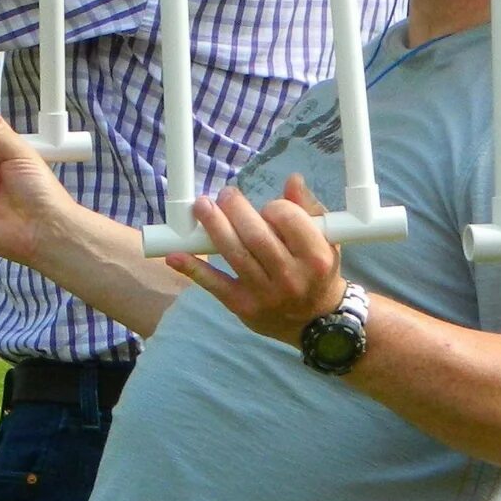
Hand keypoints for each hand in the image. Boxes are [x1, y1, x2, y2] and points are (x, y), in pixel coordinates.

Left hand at [168, 179, 343, 342]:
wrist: (317, 321)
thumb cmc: (317, 271)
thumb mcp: (326, 240)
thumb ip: (308, 209)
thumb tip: (293, 180)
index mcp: (316, 257)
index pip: (287, 219)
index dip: (272, 207)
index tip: (267, 207)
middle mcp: (291, 276)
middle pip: (254, 235)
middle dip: (234, 209)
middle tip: (225, 195)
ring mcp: (265, 293)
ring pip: (234, 254)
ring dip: (213, 227)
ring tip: (201, 206)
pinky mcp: (243, 306)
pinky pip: (215, 285)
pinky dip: (193, 269)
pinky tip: (174, 255)